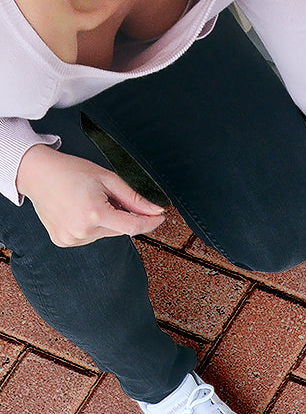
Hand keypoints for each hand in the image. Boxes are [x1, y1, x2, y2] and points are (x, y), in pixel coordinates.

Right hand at [16, 144, 165, 246]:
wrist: (37, 174)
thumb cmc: (70, 172)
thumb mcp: (108, 179)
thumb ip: (134, 198)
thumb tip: (156, 210)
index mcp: (93, 214)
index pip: (133, 227)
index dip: (150, 222)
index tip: (160, 217)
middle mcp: (81, 231)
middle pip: (120, 229)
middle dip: (124, 215)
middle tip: (110, 196)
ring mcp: (70, 238)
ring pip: (106, 234)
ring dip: (108, 221)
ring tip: (91, 201)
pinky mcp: (63, 241)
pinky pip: (90, 237)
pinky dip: (93, 226)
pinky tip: (81, 211)